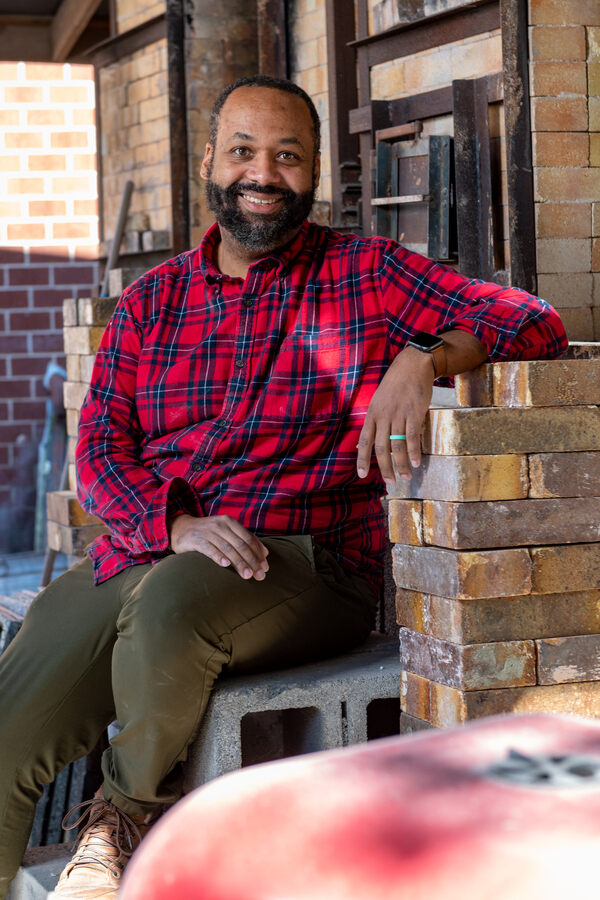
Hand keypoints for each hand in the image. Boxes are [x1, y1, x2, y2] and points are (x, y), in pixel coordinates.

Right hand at [169, 514, 269, 580]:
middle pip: (241, 544)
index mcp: (230, 522)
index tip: (265, 568)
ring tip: (247, 575)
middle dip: (252, 561)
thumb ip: (244, 540)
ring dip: (239, 563)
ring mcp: (208, 531)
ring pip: (228, 548)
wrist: (180, 528)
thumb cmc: (208, 534)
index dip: (258, 554)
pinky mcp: (196, 539)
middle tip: (259, 576)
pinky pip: (209, 549)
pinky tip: (225, 565)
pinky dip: (218, 556)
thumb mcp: (226, 532)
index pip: (249, 538)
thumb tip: (265, 553)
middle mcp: (220, 525)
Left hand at [356, 346, 433, 484]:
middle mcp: (383, 416)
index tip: (361, 475)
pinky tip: (416, 463)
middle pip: (381, 448)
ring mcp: (399, 414)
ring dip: (402, 464)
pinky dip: (414, 452)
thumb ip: (374, 422)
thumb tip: (365, 444)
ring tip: (405, 477)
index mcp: (372, 414)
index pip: (364, 441)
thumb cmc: (395, 385)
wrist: (413, 366)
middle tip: (390, 482)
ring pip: (398, 446)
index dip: (362, 459)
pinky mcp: (415, 413)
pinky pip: (413, 437)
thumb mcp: (378, 401)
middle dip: (385, 468)